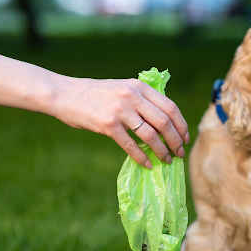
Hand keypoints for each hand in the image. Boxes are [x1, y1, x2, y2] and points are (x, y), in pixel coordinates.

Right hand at [52, 76, 189, 168]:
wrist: (64, 94)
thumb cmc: (95, 94)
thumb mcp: (122, 87)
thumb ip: (141, 99)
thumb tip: (163, 121)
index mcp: (139, 86)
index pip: (170, 107)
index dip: (182, 125)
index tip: (185, 138)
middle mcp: (132, 96)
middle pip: (165, 122)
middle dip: (176, 141)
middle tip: (179, 153)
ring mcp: (120, 110)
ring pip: (151, 135)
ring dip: (162, 151)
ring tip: (166, 160)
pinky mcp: (108, 124)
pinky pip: (131, 145)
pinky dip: (142, 157)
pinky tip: (147, 164)